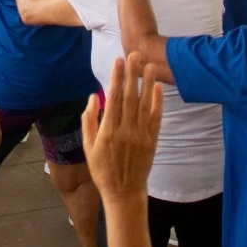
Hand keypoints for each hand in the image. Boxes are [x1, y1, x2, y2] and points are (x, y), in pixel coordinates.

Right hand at [82, 53, 161, 204]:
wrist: (123, 193)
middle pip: (131, 97)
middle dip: (133, 74)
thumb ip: (89, 120)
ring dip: (148, 84)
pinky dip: (158, 103)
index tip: (118, 61)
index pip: (113, 98)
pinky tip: (158, 89)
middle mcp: (125, 131)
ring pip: (145, 105)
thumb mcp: (88, 147)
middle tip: (136, 54)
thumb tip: (94, 97)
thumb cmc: (102, 170)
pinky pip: (156, 119)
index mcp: (107, 131)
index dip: (116, 78)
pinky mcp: (152, 141)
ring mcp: (141, 135)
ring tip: (150, 65)